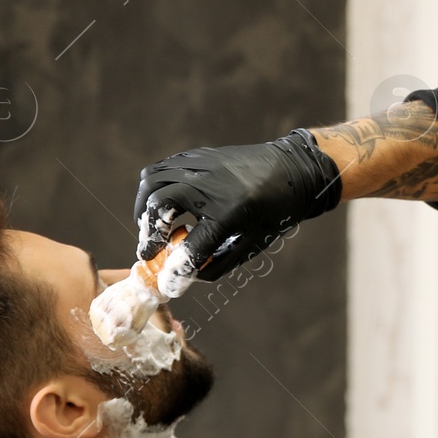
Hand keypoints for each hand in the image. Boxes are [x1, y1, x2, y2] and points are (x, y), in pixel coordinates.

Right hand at [133, 129, 340, 285]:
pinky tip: (162, 206)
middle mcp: (211, 185)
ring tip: (150, 227)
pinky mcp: (198, 155)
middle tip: (149, 250)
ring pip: (153, 180)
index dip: (176, 269)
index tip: (165, 282)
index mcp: (231, 212)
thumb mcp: (253, 244)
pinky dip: (154, 189)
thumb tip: (182, 276)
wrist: (293, 171)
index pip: (191, 246)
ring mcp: (202, 165)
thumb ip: (218, 264)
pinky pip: (162, 168)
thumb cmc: (276, 212)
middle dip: (148, 232)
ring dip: (144, 207)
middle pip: (160, 204)